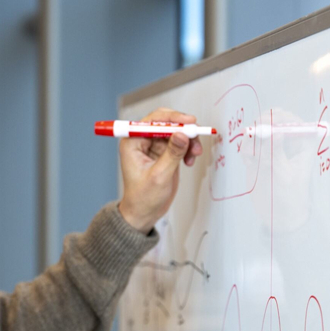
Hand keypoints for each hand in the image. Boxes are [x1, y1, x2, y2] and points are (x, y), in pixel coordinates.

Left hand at [117, 107, 202, 232]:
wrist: (145, 212)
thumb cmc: (143, 197)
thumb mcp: (159, 176)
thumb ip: (172, 154)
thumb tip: (182, 135)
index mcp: (132, 142)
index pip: (153, 120)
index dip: (173, 118)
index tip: (189, 122)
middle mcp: (142, 140)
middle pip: (167, 123)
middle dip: (183, 129)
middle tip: (196, 135)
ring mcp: (154, 146)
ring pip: (176, 132)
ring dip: (188, 140)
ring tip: (194, 154)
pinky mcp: (164, 153)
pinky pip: (180, 143)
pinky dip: (188, 149)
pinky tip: (189, 161)